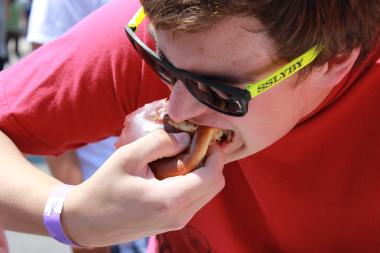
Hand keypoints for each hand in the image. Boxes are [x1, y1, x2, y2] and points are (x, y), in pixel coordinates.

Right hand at [62, 129, 224, 246]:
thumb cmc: (105, 187)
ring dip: (201, 172)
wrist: (88, 221)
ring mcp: (177, 222)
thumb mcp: (128, 156)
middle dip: (210, 162)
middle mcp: (179, 215)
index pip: (212, 176)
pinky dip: (192, 183)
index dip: (215, 154)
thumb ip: (159, 142)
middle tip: (192, 145)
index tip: (203, 138)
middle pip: (215, 186)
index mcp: (170, 200)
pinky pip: (195, 200)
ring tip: (179, 158)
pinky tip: (173, 172)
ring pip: (207, 193)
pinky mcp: (173, 223)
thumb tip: (186, 138)